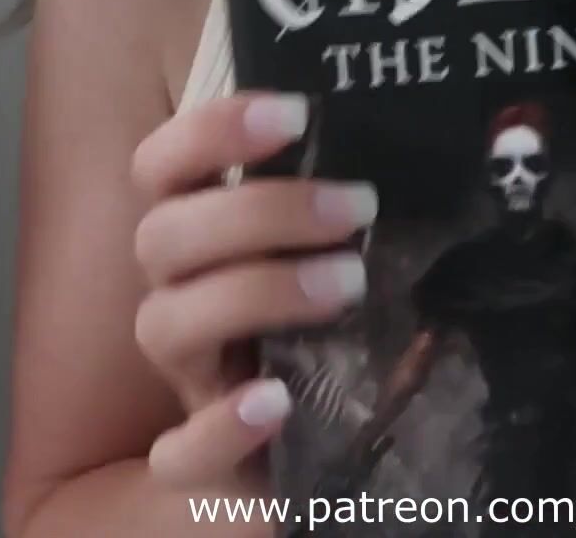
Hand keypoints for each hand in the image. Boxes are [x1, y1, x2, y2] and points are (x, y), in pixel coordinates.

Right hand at [128, 91, 378, 487]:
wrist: (321, 450)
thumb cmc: (332, 329)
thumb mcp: (333, 258)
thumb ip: (341, 209)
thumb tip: (412, 142)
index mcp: (201, 242)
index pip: (163, 168)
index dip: (211, 132)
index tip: (297, 113)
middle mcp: (180, 299)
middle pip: (164, 237)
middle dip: (260, 210)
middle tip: (360, 205)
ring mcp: (188, 378)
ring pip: (164, 324)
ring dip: (255, 293)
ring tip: (350, 283)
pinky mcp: (202, 462)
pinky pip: (180, 455)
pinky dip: (222, 427)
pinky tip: (275, 402)